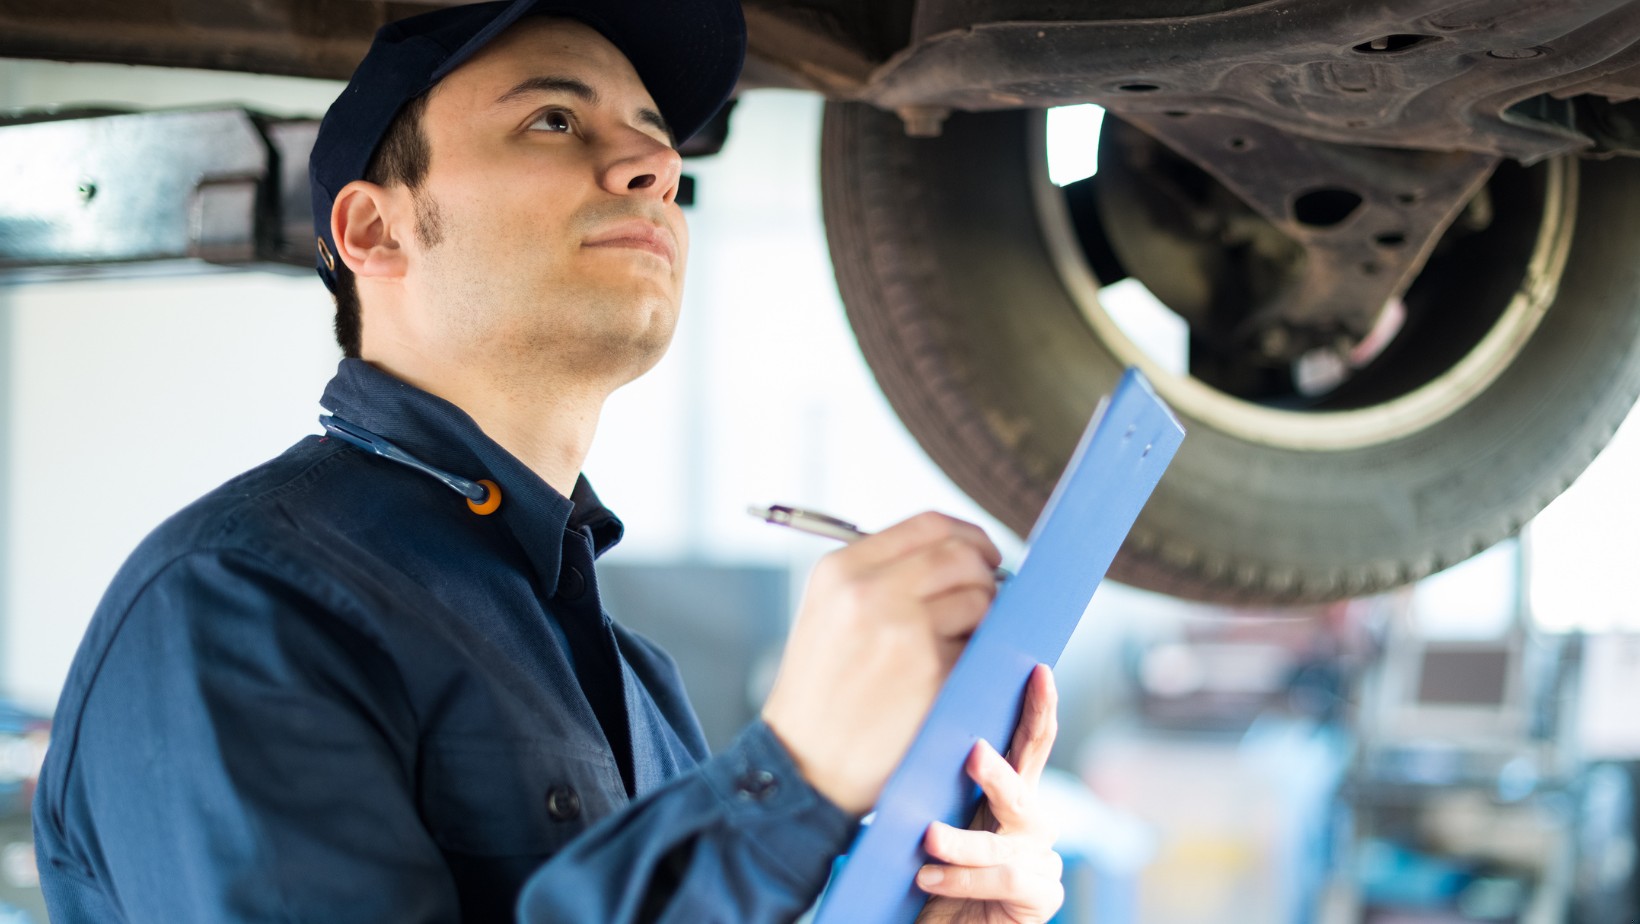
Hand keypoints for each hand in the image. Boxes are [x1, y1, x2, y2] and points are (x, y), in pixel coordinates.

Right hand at [761, 512, 1001, 814]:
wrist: (803, 766)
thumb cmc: (822, 693)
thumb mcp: (829, 613)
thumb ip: (883, 576)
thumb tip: (963, 557)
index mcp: (841, 570)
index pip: (928, 524)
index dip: (968, 537)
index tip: (984, 556)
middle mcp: (870, 592)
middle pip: (961, 555)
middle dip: (986, 576)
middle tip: (987, 602)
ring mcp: (903, 632)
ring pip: (980, 598)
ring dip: (986, 620)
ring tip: (961, 646)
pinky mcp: (932, 673)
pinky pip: (981, 648)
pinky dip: (980, 659)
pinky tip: (954, 677)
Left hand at [915, 665, 1063, 923]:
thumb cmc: (935, 871)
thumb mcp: (935, 822)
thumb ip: (938, 788)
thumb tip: (916, 738)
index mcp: (1009, 795)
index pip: (1030, 743)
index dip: (1039, 707)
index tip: (1038, 670)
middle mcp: (1031, 822)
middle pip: (1023, 787)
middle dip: (998, 772)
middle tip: (973, 754)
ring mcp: (1040, 859)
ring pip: (1004, 842)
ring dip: (962, 843)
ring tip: (928, 842)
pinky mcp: (1042, 895)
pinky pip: (1007, 879)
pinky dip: (965, 878)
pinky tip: (930, 878)